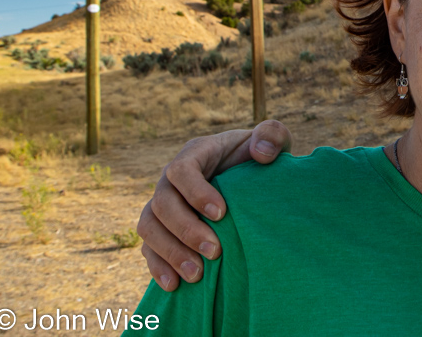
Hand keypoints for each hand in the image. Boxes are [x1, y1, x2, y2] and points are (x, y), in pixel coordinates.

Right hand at [137, 120, 292, 290]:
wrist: (251, 179)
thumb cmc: (261, 157)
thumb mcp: (272, 141)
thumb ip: (272, 135)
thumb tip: (261, 153)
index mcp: (195, 154)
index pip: (181, 170)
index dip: (195, 193)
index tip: (222, 214)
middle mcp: (171, 180)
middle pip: (162, 204)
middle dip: (186, 230)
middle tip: (215, 252)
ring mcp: (163, 205)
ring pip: (149, 228)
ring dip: (170, 253)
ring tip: (197, 275)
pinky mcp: (162, 230)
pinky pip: (149, 248)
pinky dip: (158, 267)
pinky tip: (175, 285)